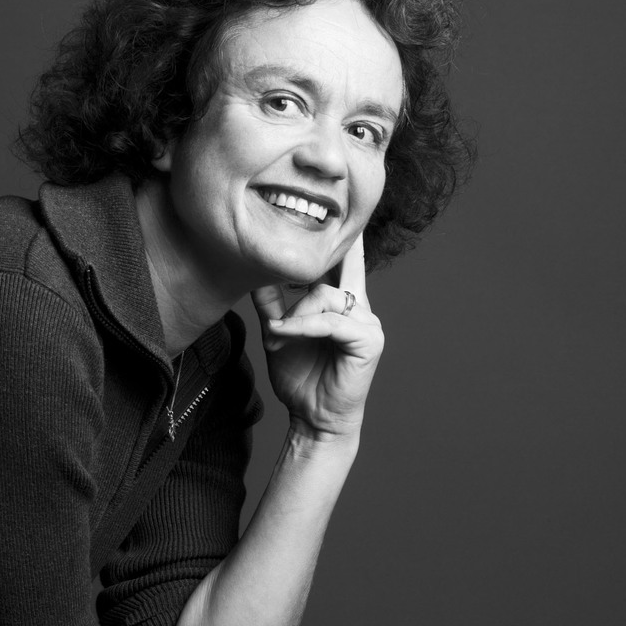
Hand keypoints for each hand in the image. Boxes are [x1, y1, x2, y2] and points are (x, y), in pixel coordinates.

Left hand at [251, 235, 383, 439]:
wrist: (313, 418)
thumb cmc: (300, 377)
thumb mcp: (279, 331)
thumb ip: (272, 302)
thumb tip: (256, 269)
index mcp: (343, 303)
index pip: (346, 262)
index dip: (346, 238)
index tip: (344, 206)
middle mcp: (360, 307)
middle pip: (329, 272)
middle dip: (305, 278)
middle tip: (292, 286)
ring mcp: (368, 323)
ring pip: (324, 295)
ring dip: (294, 315)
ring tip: (279, 336)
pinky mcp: (368, 340)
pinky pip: (330, 320)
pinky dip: (303, 327)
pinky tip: (285, 336)